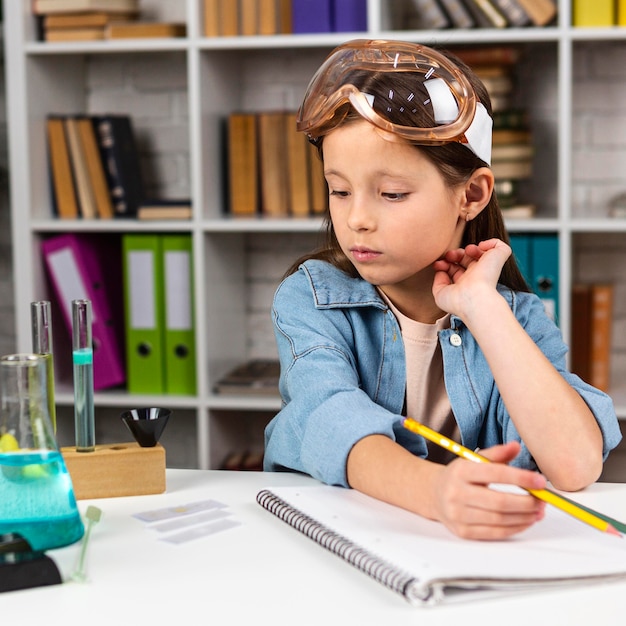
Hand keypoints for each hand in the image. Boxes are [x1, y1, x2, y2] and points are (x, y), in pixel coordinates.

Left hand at [431, 238, 510, 318]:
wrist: (474, 300)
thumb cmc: (457, 301)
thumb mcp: (440, 294)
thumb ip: (438, 281)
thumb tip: (442, 271)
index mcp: (464, 285)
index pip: (455, 270)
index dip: (445, 264)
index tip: (437, 264)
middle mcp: (477, 276)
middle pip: (466, 260)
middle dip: (455, 254)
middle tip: (449, 256)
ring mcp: (488, 268)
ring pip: (481, 253)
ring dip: (470, 248)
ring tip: (466, 251)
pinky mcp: (498, 259)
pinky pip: (501, 247)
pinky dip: (492, 243)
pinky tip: (481, 247)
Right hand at [432, 441, 546, 539]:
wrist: (434, 494)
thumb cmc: (459, 476)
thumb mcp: (473, 460)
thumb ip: (496, 454)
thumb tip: (516, 446)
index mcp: (460, 471)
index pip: (495, 474)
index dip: (521, 478)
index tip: (540, 481)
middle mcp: (456, 493)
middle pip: (499, 502)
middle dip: (527, 502)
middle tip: (542, 499)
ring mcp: (458, 515)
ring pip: (499, 519)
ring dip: (524, 517)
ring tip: (538, 510)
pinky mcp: (462, 531)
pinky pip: (495, 533)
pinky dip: (515, 528)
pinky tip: (525, 520)